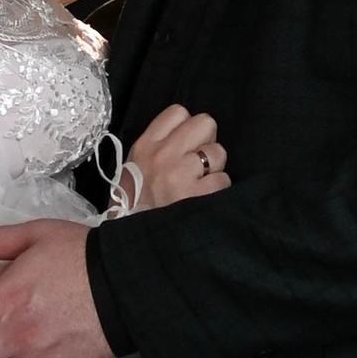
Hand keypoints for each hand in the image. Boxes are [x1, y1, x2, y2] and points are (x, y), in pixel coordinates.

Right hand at [113, 103, 229, 213]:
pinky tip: (204, 202)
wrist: (133, 245)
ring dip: (214, 170)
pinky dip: (218, 191)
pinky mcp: (197, 196)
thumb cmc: (134, 207)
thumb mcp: (133, 170)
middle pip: (205, 123)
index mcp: (145, 146)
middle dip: (207, 142)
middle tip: (199, 164)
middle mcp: (162, 155)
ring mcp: (180, 174)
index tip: (187, 145)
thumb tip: (187, 136)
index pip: (179, 112)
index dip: (189, 127)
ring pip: (218, 153)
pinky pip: (223, 179)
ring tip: (199, 187)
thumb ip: (157, 149)